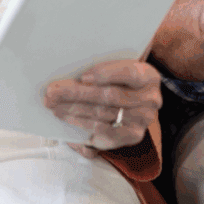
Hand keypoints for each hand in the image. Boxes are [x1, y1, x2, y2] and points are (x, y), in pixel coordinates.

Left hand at [43, 60, 162, 157]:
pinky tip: (66, 117)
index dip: (106, 74)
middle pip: (110, 96)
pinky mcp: (131, 136)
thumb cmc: (123, 80)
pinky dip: (81, 125)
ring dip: (73, 110)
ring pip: (103, 115)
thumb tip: (73, 72)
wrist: (138, 101)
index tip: (83, 77)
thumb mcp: (120, 68)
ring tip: (54, 104)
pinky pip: (103, 133)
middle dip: (77, 93)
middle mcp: (150, 100)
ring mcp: (142, 120)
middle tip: (53, 91)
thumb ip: (105, 68)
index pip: (129, 73)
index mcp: (149, 76)